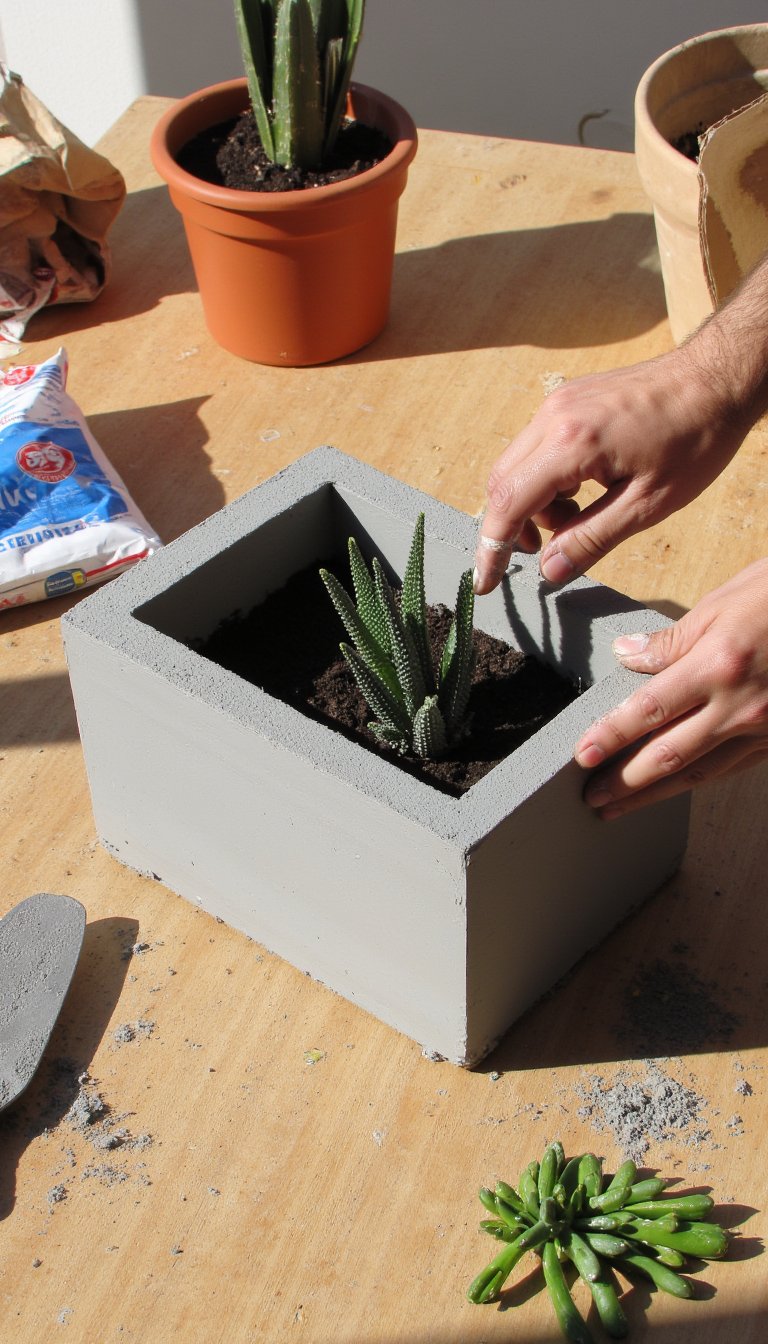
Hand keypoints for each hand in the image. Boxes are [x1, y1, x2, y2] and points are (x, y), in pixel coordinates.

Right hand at [473, 347, 746, 593]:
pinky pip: (536, 446)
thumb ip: (591, 539)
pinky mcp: (568, 399)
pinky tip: (585, 488)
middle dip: (513, 526)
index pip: (509, 503)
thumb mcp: (648, 505)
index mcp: (572, 443)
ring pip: (517, 465)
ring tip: (581, 515)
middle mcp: (553, 416)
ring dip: (535, 502)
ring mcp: (557, 403)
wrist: (717, 378)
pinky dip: (546, 478)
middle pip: (502, 483)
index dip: (492, 549)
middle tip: (546, 552)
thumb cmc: (695, 438)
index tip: (485, 582)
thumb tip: (550, 572)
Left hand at [574, 560, 767, 816]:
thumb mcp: (726, 601)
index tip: (582, 755)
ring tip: (619, 806)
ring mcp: (764, 728)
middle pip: (669, 755)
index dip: (611, 736)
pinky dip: (697, 781)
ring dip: (654, 793)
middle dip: (625, 781)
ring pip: (700, 772)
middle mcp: (740, 706)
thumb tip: (627, 656)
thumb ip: (674, 639)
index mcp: (719, 665)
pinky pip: (732, 768)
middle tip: (590, 798)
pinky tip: (674, 788)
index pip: (649, 710)